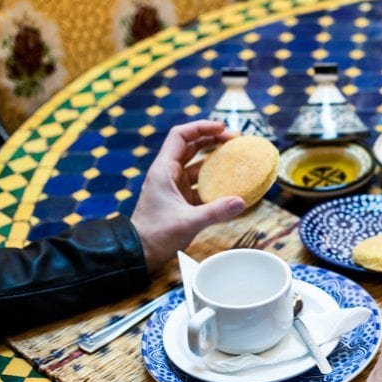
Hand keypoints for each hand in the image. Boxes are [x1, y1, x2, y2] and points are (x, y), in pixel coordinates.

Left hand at [131, 121, 245, 270]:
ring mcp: (175, 186)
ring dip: (216, 158)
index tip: (223, 128)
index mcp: (163, 170)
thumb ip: (215, 212)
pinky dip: (216, 179)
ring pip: (198, 163)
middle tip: (237, 139)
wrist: (139, 254)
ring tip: (238, 156)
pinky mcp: (182, 199)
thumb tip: (241, 202)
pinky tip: (232, 182)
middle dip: (214, 139)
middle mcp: (168, 174)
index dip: (202, 127)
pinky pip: (201, 182)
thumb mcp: (187, 223)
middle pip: (192, 145)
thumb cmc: (156, 236)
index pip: (181, 136)